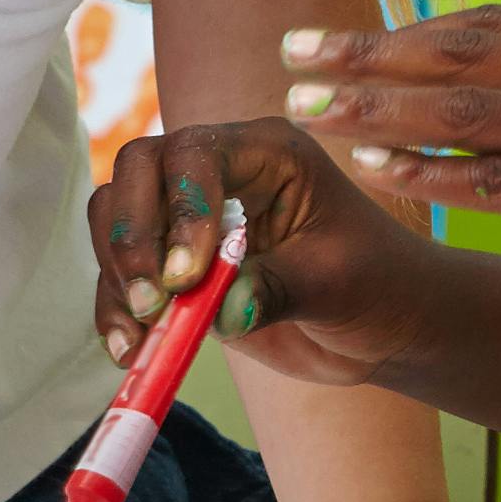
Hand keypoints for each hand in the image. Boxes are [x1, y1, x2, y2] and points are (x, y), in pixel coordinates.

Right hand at [88, 120, 427, 385]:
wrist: (386, 324)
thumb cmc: (377, 285)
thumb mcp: (335, 284)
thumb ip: (276, 290)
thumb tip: (221, 311)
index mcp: (268, 152)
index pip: (195, 153)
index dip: (180, 208)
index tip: (189, 278)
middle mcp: (220, 170)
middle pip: (137, 168)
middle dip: (132, 235)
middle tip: (152, 301)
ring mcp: (189, 215)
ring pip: (114, 213)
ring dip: (116, 273)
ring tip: (141, 330)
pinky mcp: (174, 262)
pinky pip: (120, 271)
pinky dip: (114, 308)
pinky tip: (128, 349)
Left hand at [273, 9, 500, 317]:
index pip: (487, 21)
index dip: (407, 28)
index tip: (344, 35)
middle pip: (459, 48)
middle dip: (368, 50)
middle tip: (293, 52)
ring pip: (464, 106)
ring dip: (378, 105)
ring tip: (310, 107)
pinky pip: (496, 177)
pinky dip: (430, 169)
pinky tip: (379, 166)